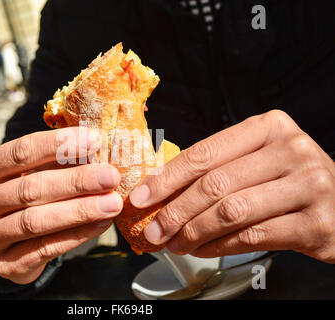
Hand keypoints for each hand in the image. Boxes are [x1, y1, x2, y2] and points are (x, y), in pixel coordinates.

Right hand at [0, 127, 122, 283]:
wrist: (5, 242)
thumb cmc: (23, 195)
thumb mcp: (30, 171)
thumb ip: (55, 160)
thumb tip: (97, 146)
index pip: (21, 151)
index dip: (59, 145)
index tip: (94, 140)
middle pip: (30, 188)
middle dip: (76, 181)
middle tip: (110, 176)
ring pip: (36, 221)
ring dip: (80, 210)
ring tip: (112, 203)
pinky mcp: (4, 264)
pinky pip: (46, 248)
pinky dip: (78, 235)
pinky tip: (102, 223)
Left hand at [130, 110, 334, 262]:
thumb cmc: (287, 178)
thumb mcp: (257, 158)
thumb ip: (217, 167)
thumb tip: (159, 188)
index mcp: (268, 127)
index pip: (204, 152)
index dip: (167, 178)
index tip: (140, 197)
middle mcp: (291, 150)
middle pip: (215, 184)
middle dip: (175, 211)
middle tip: (153, 230)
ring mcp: (308, 185)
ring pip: (231, 212)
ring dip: (194, 232)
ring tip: (174, 243)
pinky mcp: (316, 223)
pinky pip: (253, 237)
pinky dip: (219, 247)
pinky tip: (202, 250)